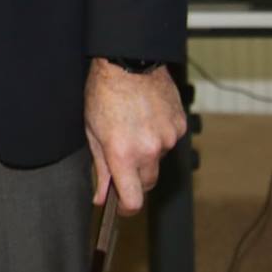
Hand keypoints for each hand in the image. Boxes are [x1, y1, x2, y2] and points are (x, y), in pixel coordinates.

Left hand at [84, 59, 186, 214]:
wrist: (129, 62)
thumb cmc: (104, 93)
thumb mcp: (92, 131)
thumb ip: (100, 167)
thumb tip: (101, 195)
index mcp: (123, 153)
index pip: (133, 200)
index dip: (126, 209)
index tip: (121, 208)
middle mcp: (149, 150)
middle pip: (147, 183)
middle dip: (134, 179)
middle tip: (121, 161)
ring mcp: (168, 139)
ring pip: (158, 160)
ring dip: (146, 153)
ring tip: (132, 127)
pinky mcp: (179, 126)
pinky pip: (169, 142)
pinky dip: (158, 137)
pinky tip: (146, 118)